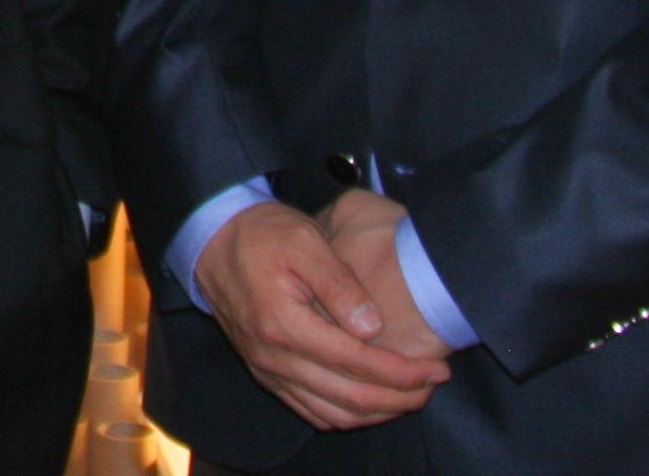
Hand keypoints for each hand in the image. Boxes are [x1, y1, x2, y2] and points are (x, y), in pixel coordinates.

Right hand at [192, 195, 450, 430]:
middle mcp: (273, 358)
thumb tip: (373, 327)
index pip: (357, 363)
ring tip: (411, 395)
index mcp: (284, 325)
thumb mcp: (305, 240)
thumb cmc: (262, 233)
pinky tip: (370, 402)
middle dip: (401, 397)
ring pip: (333, 413)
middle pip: (350, 398)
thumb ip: (340, 284)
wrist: (211, 238)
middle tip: (434, 385)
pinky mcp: (264, 372)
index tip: (437, 369)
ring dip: (378, 412)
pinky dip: (347, 415)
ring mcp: (266, 369)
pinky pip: (311, 411)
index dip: (403, 372)